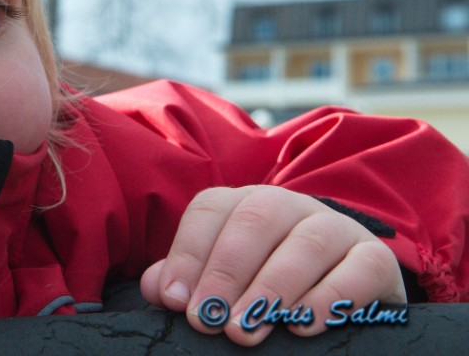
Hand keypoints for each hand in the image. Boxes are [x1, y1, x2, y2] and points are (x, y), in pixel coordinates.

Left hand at [139, 185, 406, 345]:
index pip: (210, 210)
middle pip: (255, 221)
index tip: (176, 301)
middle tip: (211, 321)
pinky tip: (305, 325)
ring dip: (273, 289)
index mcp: (244, 204)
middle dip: (227, 273)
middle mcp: (288, 205)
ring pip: (305, 244)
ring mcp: (334, 226)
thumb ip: (190, 281)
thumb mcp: (228, 282)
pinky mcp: (375, 257)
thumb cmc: (268, 287)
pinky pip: (359, 268)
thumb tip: (158, 289)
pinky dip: (331, 297)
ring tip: (248, 329)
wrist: (349, 295)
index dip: (189, 253)